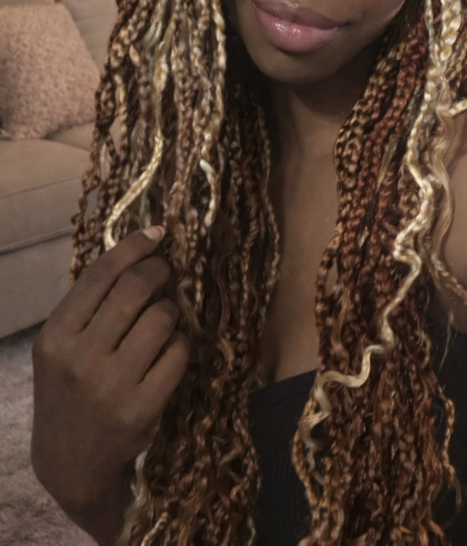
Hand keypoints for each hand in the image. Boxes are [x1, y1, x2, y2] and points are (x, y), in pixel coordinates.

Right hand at [31, 227, 188, 531]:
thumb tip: (137, 251)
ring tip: (165, 316)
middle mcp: (80, 359)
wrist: (70, 463)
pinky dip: (180, 343)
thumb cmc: (69, 391)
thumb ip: (89, 306)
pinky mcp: (142, 408)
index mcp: (55, 337)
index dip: (133, 247)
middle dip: (160, 272)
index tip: (156, 233)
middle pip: (135, 288)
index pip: (100, 275)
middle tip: (166, 273)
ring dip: (171, 309)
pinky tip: (171, 348)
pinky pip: (178, 353)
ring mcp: (111, 385)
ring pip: (162, 317)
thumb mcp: (61, 348)